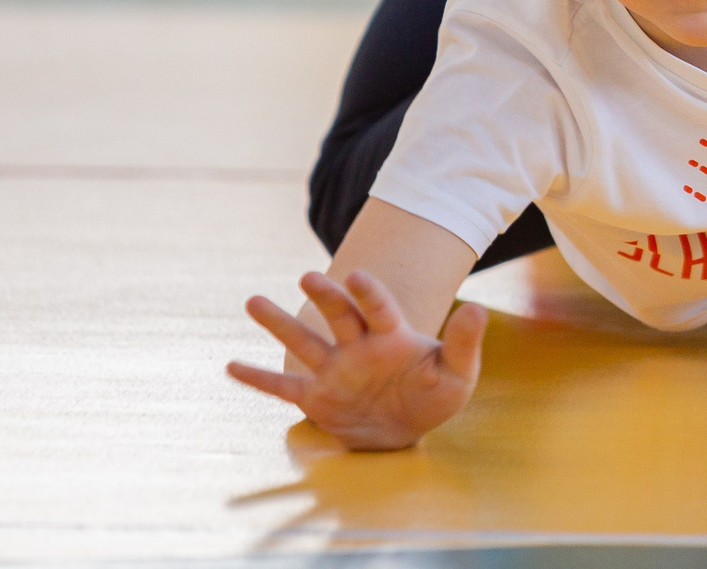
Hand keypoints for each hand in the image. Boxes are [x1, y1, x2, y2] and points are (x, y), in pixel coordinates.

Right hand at [227, 270, 487, 449]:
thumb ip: (464, 344)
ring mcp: (334, 370)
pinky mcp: (316, 397)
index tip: (357, 276)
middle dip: (325, 297)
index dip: (369, 294)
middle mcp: (358, 346)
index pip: (380, 309)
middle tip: (307, 277)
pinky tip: (230, 365)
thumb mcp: (458, 376)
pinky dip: (258, 379)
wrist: (408, 430)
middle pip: (339, 316)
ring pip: (304, 342)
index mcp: (392, 336)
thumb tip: (476, 309)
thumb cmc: (435, 396)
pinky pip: (283, 389)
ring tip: (252, 301)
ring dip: (279, 323)